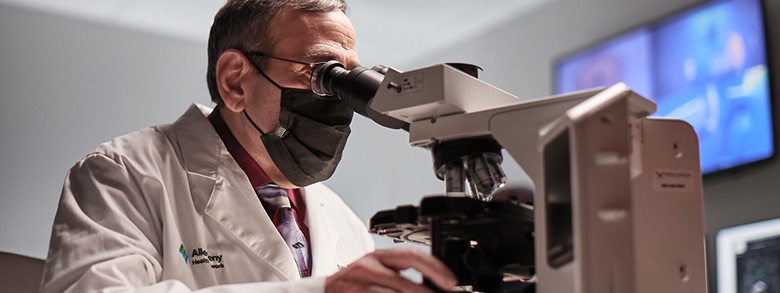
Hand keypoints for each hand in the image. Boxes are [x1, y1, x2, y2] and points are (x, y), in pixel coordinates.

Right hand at [325, 249, 456, 292]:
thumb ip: (398, 275)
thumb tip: (430, 282)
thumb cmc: (350, 286)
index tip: (450, 282)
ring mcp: (359, 282)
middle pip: (406, 274)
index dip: (434, 268)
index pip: (412, 255)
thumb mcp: (375, 274)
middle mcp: (369, 265)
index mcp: (378, 257)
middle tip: (446, 292)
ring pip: (396, 291)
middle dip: (429, 286)